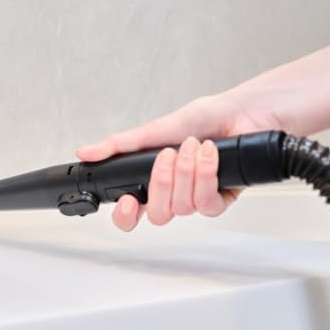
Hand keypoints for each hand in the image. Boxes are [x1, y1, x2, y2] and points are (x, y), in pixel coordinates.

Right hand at [76, 93, 281, 230]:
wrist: (244, 112)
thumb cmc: (205, 117)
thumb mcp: (155, 129)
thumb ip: (120, 145)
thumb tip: (86, 152)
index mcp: (153, 180)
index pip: (132, 213)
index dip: (126, 216)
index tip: (128, 202)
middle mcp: (175, 193)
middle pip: (158, 214)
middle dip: (162, 182)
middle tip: (169, 155)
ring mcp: (198, 198)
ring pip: (183, 208)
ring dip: (188, 173)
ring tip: (194, 146)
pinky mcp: (223, 198)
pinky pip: (208, 205)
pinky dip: (207, 176)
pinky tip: (209, 156)